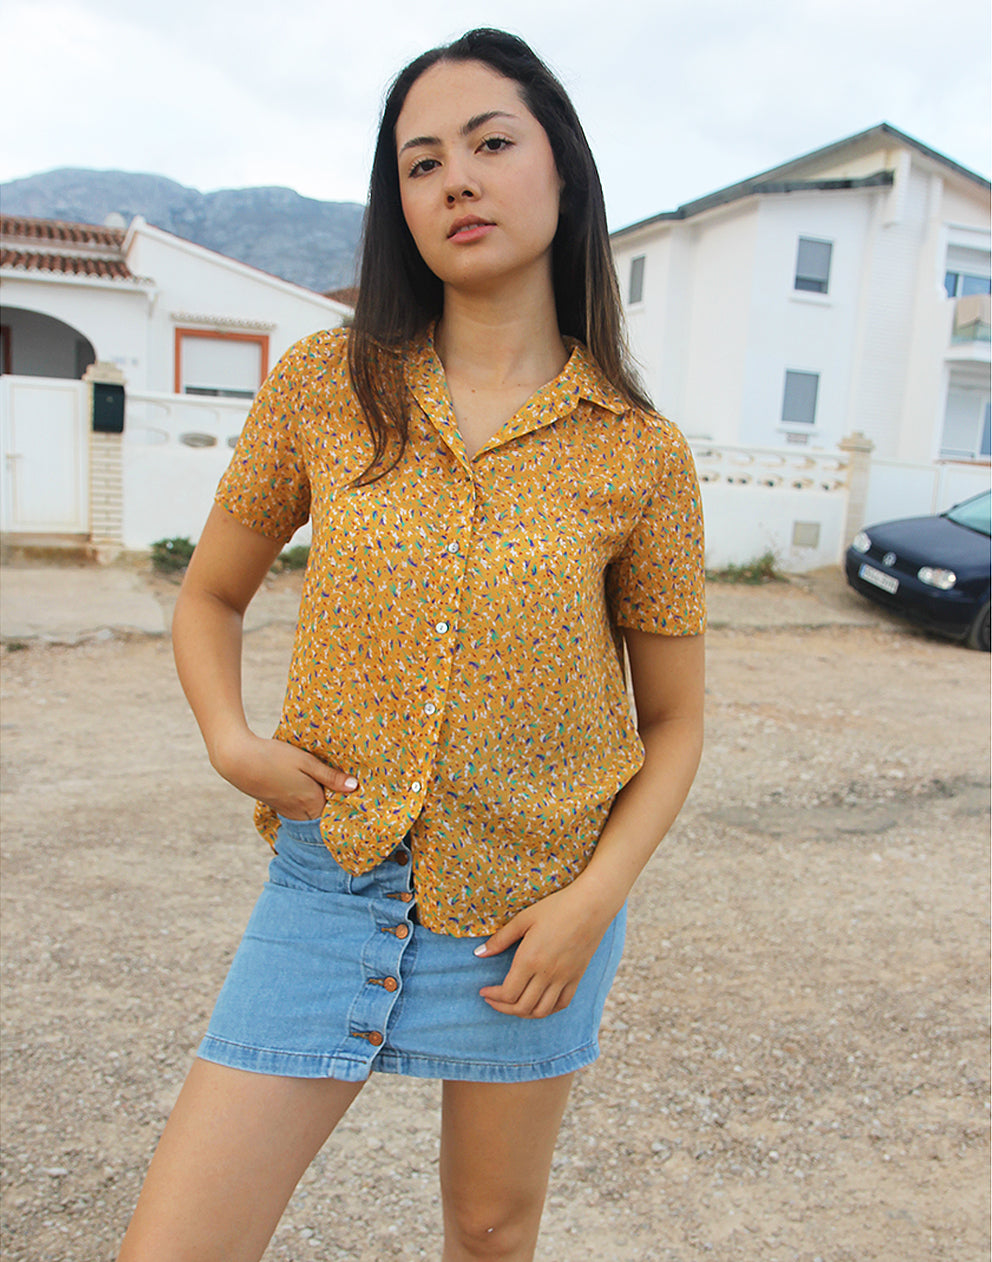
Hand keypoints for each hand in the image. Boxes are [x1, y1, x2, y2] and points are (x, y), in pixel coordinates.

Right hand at [210, 730, 358, 819]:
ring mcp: (287, 811)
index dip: (349, 805)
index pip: (337, 813)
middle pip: (324, 816)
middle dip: (336, 806)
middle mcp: (300, 813)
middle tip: (351, 792)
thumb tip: (355, 787)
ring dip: (321, 804)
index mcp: (311, 803)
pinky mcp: (277, 805)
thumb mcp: (307, 762)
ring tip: (332, 789)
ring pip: (311, 813)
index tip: (362, 798)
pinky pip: (299, 810)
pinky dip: (307, 802)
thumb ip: (331, 777)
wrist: (238, 760)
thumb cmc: (274, 757)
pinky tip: (309, 788)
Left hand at [474, 882, 616, 1018]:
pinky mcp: (576, 978)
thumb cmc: (556, 907)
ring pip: (541, 1011)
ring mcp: (564, 978)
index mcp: (530, 959)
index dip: (493, 997)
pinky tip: (537, 1002)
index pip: (508, 993)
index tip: (484, 991)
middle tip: (492, 999)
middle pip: (522, 1006)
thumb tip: (478, 954)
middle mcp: (547, 974)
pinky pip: (561, 1004)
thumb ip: (500, 939)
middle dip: (503, 1007)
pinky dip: (547, 1010)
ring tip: (512, 1003)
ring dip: (523, 1013)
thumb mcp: (523, 919)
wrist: (591, 905)